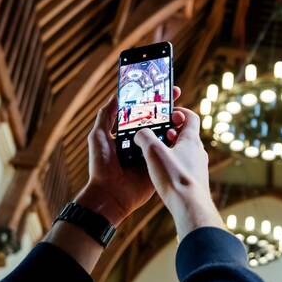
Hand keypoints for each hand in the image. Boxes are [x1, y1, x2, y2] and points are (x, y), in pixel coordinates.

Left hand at [75, 86, 182, 225]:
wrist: (110, 195)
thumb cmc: (101, 166)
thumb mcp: (98, 136)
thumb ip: (106, 115)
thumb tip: (116, 95)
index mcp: (127, 134)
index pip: (141, 112)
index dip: (150, 100)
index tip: (158, 87)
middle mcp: (140, 141)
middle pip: (156, 120)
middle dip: (166, 106)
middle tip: (175, 92)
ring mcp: (151, 153)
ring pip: (166, 133)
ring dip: (174, 121)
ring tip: (179, 111)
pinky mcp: (159, 164)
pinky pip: (170, 151)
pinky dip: (176, 141)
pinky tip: (182, 131)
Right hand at [134, 108, 222, 239]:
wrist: (190, 207)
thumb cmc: (174, 178)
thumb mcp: (153, 152)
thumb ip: (145, 137)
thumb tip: (140, 133)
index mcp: (191, 140)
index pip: (191, 117)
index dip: (179, 112)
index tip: (166, 114)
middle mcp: (198, 152)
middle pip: (186, 134)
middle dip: (170, 132)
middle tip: (156, 134)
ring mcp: (198, 167)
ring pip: (185, 151)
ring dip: (171, 149)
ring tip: (155, 154)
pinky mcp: (195, 181)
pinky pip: (184, 166)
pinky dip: (173, 164)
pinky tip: (161, 173)